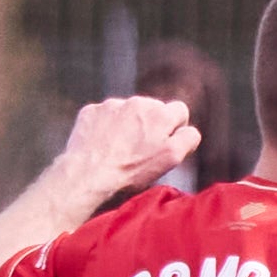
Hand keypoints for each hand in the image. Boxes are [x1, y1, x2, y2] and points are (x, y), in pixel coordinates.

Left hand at [62, 95, 199, 198]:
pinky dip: (105, 127)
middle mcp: (138, 102)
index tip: (164, 144)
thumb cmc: (131, 171)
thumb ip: (187, 139)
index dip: (175, 128)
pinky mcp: (91, 111)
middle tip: (140, 150)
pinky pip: (104, 115)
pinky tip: (102, 146)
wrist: (88, 174)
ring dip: (128, 125)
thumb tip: (188, 130)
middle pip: (153, 109)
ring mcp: (112, 105)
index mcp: (161, 114)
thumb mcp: (171, 159)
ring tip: (119, 150)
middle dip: (150, 125)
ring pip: (127, 112)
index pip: (180, 111)